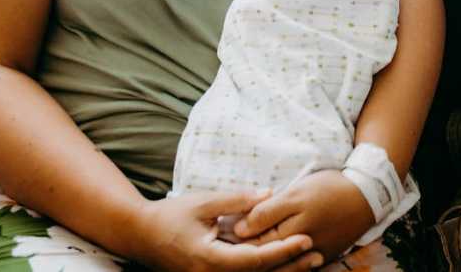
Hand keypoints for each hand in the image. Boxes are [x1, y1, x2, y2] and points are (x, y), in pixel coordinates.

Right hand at [128, 191, 321, 271]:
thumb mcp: (204, 202)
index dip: (282, 250)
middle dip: (290, 267)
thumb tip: (269, 195)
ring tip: (309, 262)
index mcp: (210, 260)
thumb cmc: (171, 215)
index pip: (255, 260)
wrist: (142, 235)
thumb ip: (236, 200)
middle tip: (317, 254)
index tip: (306, 238)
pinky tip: (283, 265)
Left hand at [234, 170, 374, 263]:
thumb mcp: (296, 194)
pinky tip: (276, 257)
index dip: (239, 238)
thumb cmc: (328, 189)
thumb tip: (239, 229)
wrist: (366, 197)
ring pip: (282, 262)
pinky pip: (299, 265)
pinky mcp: (323, 259)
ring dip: (266, 256)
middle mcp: (300, 250)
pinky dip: (287, 261)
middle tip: (230, 243)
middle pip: (268, 254)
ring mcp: (312, 257)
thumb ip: (267, 212)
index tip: (223, 232)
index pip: (257, 242)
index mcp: (291, 231)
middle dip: (249, 249)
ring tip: (251, 247)